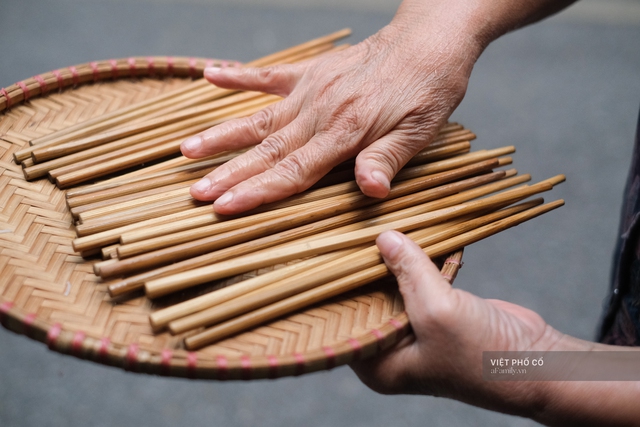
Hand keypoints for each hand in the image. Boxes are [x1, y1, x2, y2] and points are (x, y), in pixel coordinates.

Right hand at [181, 15, 481, 213]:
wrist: (428, 41)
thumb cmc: (428, 90)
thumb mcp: (420, 131)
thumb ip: (388, 160)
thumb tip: (371, 191)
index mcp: (345, 132)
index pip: (293, 171)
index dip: (257, 191)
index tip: (224, 208)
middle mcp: (319, 112)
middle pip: (267, 150)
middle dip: (230, 174)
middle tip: (195, 193)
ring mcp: (311, 90)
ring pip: (258, 118)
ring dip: (223, 136)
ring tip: (187, 150)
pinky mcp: (311, 72)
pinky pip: (269, 76)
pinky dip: (240, 78)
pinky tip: (211, 76)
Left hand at [350, 230, 560, 415]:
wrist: (540, 363)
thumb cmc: (484, 354)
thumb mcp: (438, 310)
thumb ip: (408, 271)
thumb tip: (383, 236)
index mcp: (379, 365)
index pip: (342, 322)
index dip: (335, 288)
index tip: (327, 252)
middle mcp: (392, 351)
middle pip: (367, 301)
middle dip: (366, 268)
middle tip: (351, 231)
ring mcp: (415, 332)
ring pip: (394, 289)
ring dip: (395, 261)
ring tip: (379, 226)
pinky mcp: (438, 315)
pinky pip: (419, 284)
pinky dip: (419, 263)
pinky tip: (412, 236)